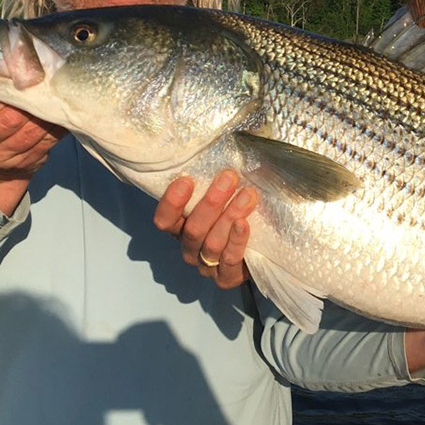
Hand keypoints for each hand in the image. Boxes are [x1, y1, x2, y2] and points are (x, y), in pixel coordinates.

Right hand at [0, 90, 65, 214]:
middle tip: (44, 86)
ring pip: (30, 132)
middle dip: (30, 101)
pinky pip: (45, 144)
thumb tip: (22, 66)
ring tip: (55, 99)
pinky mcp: (22, 166)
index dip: (5, 90)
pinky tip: (59, 116)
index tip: (20, 79)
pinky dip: (55, 128)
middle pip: (10, 118)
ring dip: (47, 114)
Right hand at [153, 170, 255, 288]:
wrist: (259, 251)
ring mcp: (207, 266)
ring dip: (229, 216)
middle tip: (229, 178)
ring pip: (212, 243)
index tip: (187, 180)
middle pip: (193, 229)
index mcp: (181, 229)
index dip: (172, 202)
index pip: (165, 220)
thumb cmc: (236, 214)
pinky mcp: (227, 279)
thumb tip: (225, 145)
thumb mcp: (223, 197)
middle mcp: (190, 248)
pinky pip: (229, 261)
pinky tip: (244, 224)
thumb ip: (216, 181)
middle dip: (211, 202)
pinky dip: (236, 241)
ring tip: (247, 195)